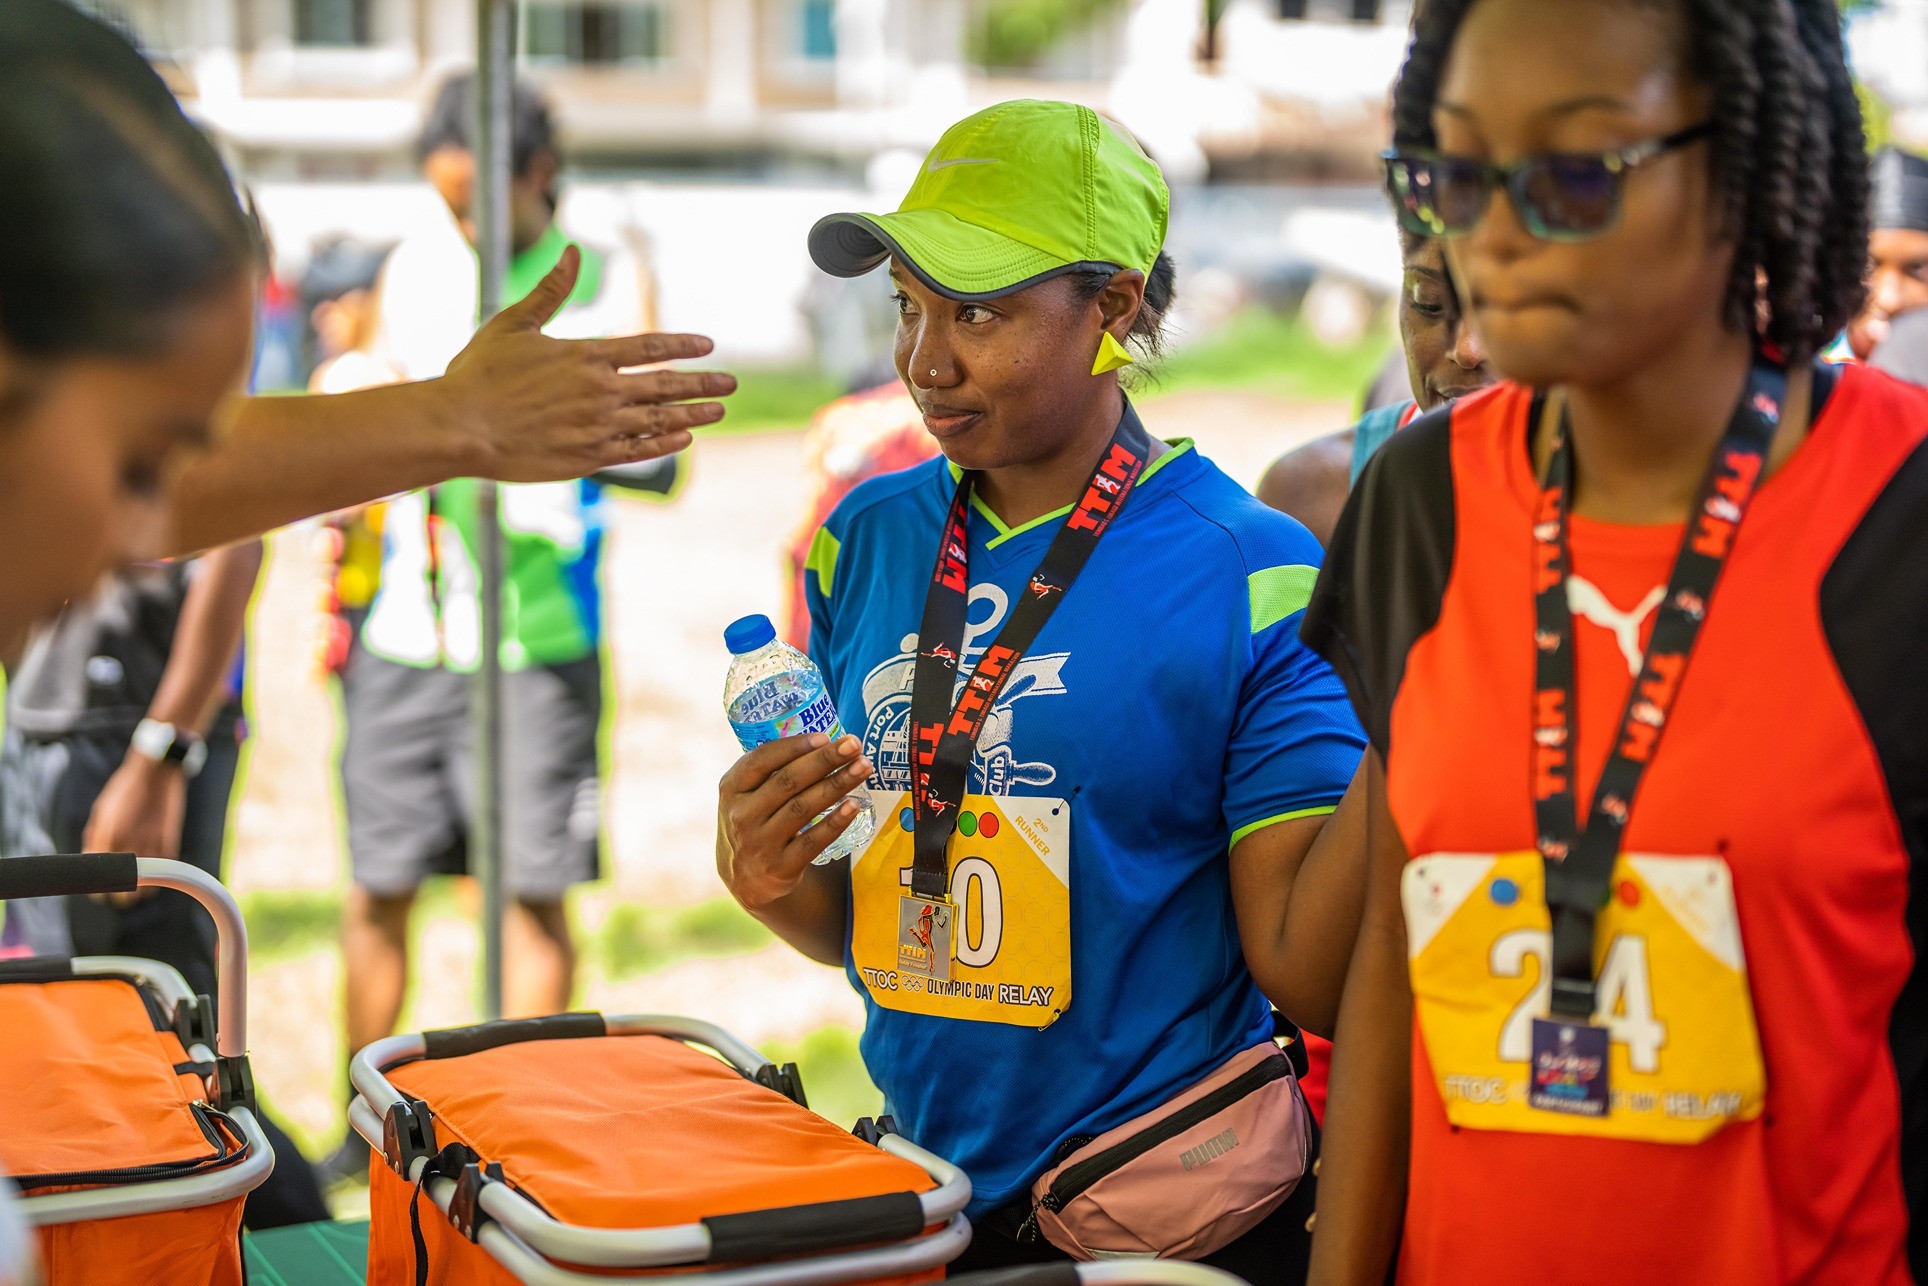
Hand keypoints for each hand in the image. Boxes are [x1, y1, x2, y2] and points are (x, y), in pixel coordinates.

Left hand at [81, 756, 185, 905]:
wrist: (155, 773)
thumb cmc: (124, 790)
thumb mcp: (101, 812)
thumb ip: (95, 838)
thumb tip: (91, 859)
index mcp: (106, 836)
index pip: (100, 877)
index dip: (99, 890)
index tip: (100, 893)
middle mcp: (127, 843)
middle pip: (123, 887)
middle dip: (120, 897)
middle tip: (119, 896)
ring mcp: (150, 844)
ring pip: (146, 886)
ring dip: (140, 893)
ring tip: (137, 892)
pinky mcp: (169, 842)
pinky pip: (163, 872)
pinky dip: (157, 879)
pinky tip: (152, 878)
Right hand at [439, 245, 737, 481]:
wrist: (460, 427)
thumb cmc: (480, 374)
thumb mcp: (514, 324)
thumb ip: (550, 291)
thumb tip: (572, 252)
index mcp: (585, 355)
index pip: (649, 347)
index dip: (683, 346)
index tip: (708, 347)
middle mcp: (600, 391)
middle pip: (664, 386)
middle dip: (702, 383)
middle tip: (730, 383)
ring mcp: (597, 427)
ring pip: (658, 420)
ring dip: (692, 415)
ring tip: (717, 411)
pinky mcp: (588, 458)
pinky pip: (638, 451)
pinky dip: (664, 444)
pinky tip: (683, 438)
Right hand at [717, 733, 871, 910]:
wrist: (745, 879)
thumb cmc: (755, 822)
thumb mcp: (746, 796)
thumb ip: (771, 772)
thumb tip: (822, 742)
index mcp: (732, 789)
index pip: (761, 760)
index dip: (794, 746)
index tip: (825, 736)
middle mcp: (742, 815)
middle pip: (788, 781)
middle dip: (825, 760)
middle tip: (854, 745)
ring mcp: (760, 843)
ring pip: (803, 808)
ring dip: (837, 784)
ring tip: (863, 768)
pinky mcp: (780, 868)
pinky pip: (812, 842)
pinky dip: (835, 822)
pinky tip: (854, 805)